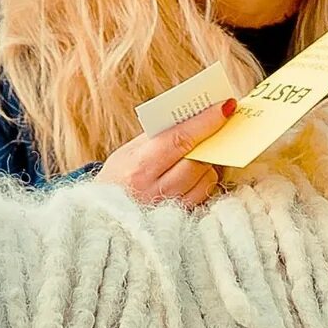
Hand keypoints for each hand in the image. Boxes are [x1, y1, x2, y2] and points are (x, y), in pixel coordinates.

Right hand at [97, 98, 234, 209]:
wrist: (101, 220)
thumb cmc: (116, 179)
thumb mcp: (127, 153)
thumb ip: (157, 137)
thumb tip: (193, 118)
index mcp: (138, 167)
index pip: (180, 139)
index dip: (206, 121)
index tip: (226, 106)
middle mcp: (153, 191)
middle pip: (197, 160)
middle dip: (210, 142)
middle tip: (217, 126)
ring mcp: (168, 209)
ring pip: (205, 179)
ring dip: (208, 164)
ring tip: (198, 154)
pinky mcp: (180, 221)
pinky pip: (204, 195)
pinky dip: (204, 181)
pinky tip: (195, 174)